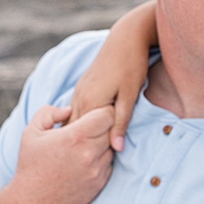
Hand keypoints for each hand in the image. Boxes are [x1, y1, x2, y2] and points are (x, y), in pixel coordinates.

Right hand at [7, 102, 115, 203]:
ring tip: (84, 146)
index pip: (107, 115)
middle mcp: (89, 153)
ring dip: (103, 145)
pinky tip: (84, 162)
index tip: (93, 114)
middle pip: (112, 130)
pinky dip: (100, 160)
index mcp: (74, 137)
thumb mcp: (31, 132)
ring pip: (112, 148)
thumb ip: (49, 113)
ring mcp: (96, 170)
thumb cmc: (30, 164)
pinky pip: (109, 164)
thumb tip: (69, 110)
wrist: (32, 202)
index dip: (102, 111)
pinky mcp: (99, 184)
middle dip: (102, 127)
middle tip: (88, 129)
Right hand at [71, 1, 155, 150]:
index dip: (89, 150)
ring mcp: (78, 92)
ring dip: (76, 137)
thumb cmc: (132, 65)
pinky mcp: (81, 88)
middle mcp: (80, 97)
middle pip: (75, 130)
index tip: (93, 165)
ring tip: (80, 155)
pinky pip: (74, 113)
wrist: (125, 37)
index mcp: (90, 101)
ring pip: (72, 122)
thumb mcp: (130, 96)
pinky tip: (80, 136)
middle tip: (83, 166)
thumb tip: (117, 148)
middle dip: (78, 146)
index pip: (85, 135)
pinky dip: (76, 126)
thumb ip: (122, 123)